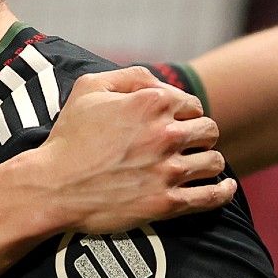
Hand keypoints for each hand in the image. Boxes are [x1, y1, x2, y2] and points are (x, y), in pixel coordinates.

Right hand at [26, 67, 235, 234]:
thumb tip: (159, 84)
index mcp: (152, 103)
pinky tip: (224, 186)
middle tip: (186, 145)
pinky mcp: (167, 203)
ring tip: (199, 166)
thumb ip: (131, 75)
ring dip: (208, 162)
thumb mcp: (89, 88)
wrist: (53, 187)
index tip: (174, 124)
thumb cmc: (69, 137)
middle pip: (209, 131)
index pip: (192, 105)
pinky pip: (212, 197)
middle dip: (199, 136)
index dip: (184, 113)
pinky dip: (223, 191)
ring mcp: (169, 170)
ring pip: (213, 162)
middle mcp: (167, 134)